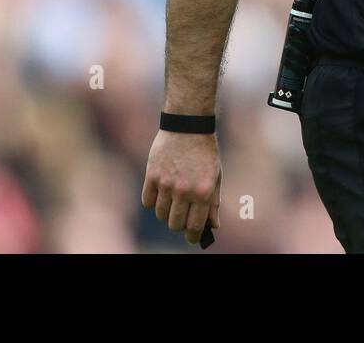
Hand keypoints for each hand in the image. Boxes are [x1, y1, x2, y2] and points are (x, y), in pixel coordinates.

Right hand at [141, 129, 220, 244]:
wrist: (188, 125)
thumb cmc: (205, 152)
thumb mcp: (216, 176)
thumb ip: (214, 203)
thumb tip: (213, 227)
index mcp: (203, 192)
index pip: (195, 227)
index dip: (194, 236)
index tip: (193, 237)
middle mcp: (184, 191)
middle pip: (175, 224)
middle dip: (180, 224)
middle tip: (183, 215)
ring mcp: (166, 184)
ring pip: (161, 215)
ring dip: (167, 212)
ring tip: (173, 200)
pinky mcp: (151, 176)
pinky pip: (148, 202)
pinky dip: (153, 201)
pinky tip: (161, 192)